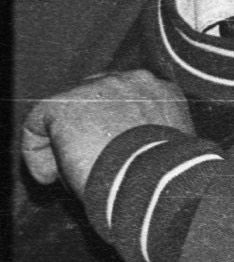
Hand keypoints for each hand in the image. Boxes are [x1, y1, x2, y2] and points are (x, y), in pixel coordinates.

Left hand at [20, 71, 194, 193]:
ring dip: (65, 143)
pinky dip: (37, 154)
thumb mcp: (170, 151)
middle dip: (87, 130)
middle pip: (96, 99)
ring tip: (70, 174)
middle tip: (88, 163)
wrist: (155, 181)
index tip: (113, 156)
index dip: (114, 128)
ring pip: (66, 113)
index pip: (128, 100)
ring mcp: (96, 89)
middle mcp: (132, 80)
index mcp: (164, 92)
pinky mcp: (63, 105)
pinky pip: (37, 126)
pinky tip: (50, 177)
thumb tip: (132, 154)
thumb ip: (152, 140)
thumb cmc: (168, 177)